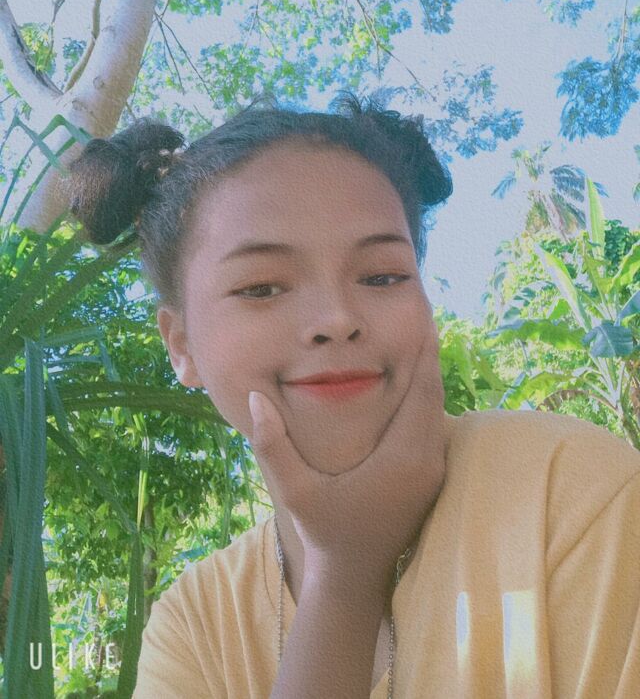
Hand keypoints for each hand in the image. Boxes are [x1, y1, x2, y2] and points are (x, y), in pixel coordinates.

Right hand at [247, 333, 445, 591]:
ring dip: (430, 378)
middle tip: (422, 318)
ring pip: (438, 411)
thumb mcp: (294, 490)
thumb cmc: (325, 531)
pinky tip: (413, 384)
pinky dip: (427, 401)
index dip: (425, 354)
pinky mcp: (430, 478)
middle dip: (430, 357)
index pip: (423, 392)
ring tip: (419, 342)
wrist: (355, 576)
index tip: (425, 320)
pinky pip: (434, 427)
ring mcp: (433, 472)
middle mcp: (427, 462)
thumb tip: (255, 398)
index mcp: (403, 459)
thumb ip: (272, 444)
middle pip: (436, 395)